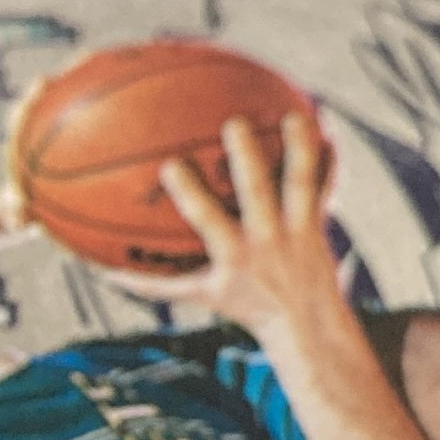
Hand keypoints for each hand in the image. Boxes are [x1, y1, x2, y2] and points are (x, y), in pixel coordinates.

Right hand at [159, 115, 343, 340]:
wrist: (305, 325)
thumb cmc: (245, 306)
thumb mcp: (201, 297)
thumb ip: (156, 285)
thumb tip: (108, 275)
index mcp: (233, 254)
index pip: (206, 219)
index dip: (189, 193)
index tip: (169, 164)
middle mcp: (266, 238)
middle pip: (256, 192)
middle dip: (246, 158)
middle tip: (234, 122)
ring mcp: (296, 230)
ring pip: (299, 183)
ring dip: (299, 148)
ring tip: (295, 114)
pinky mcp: (319, 224)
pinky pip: (326, 188)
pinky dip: (331, 160)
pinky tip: (329, 125)